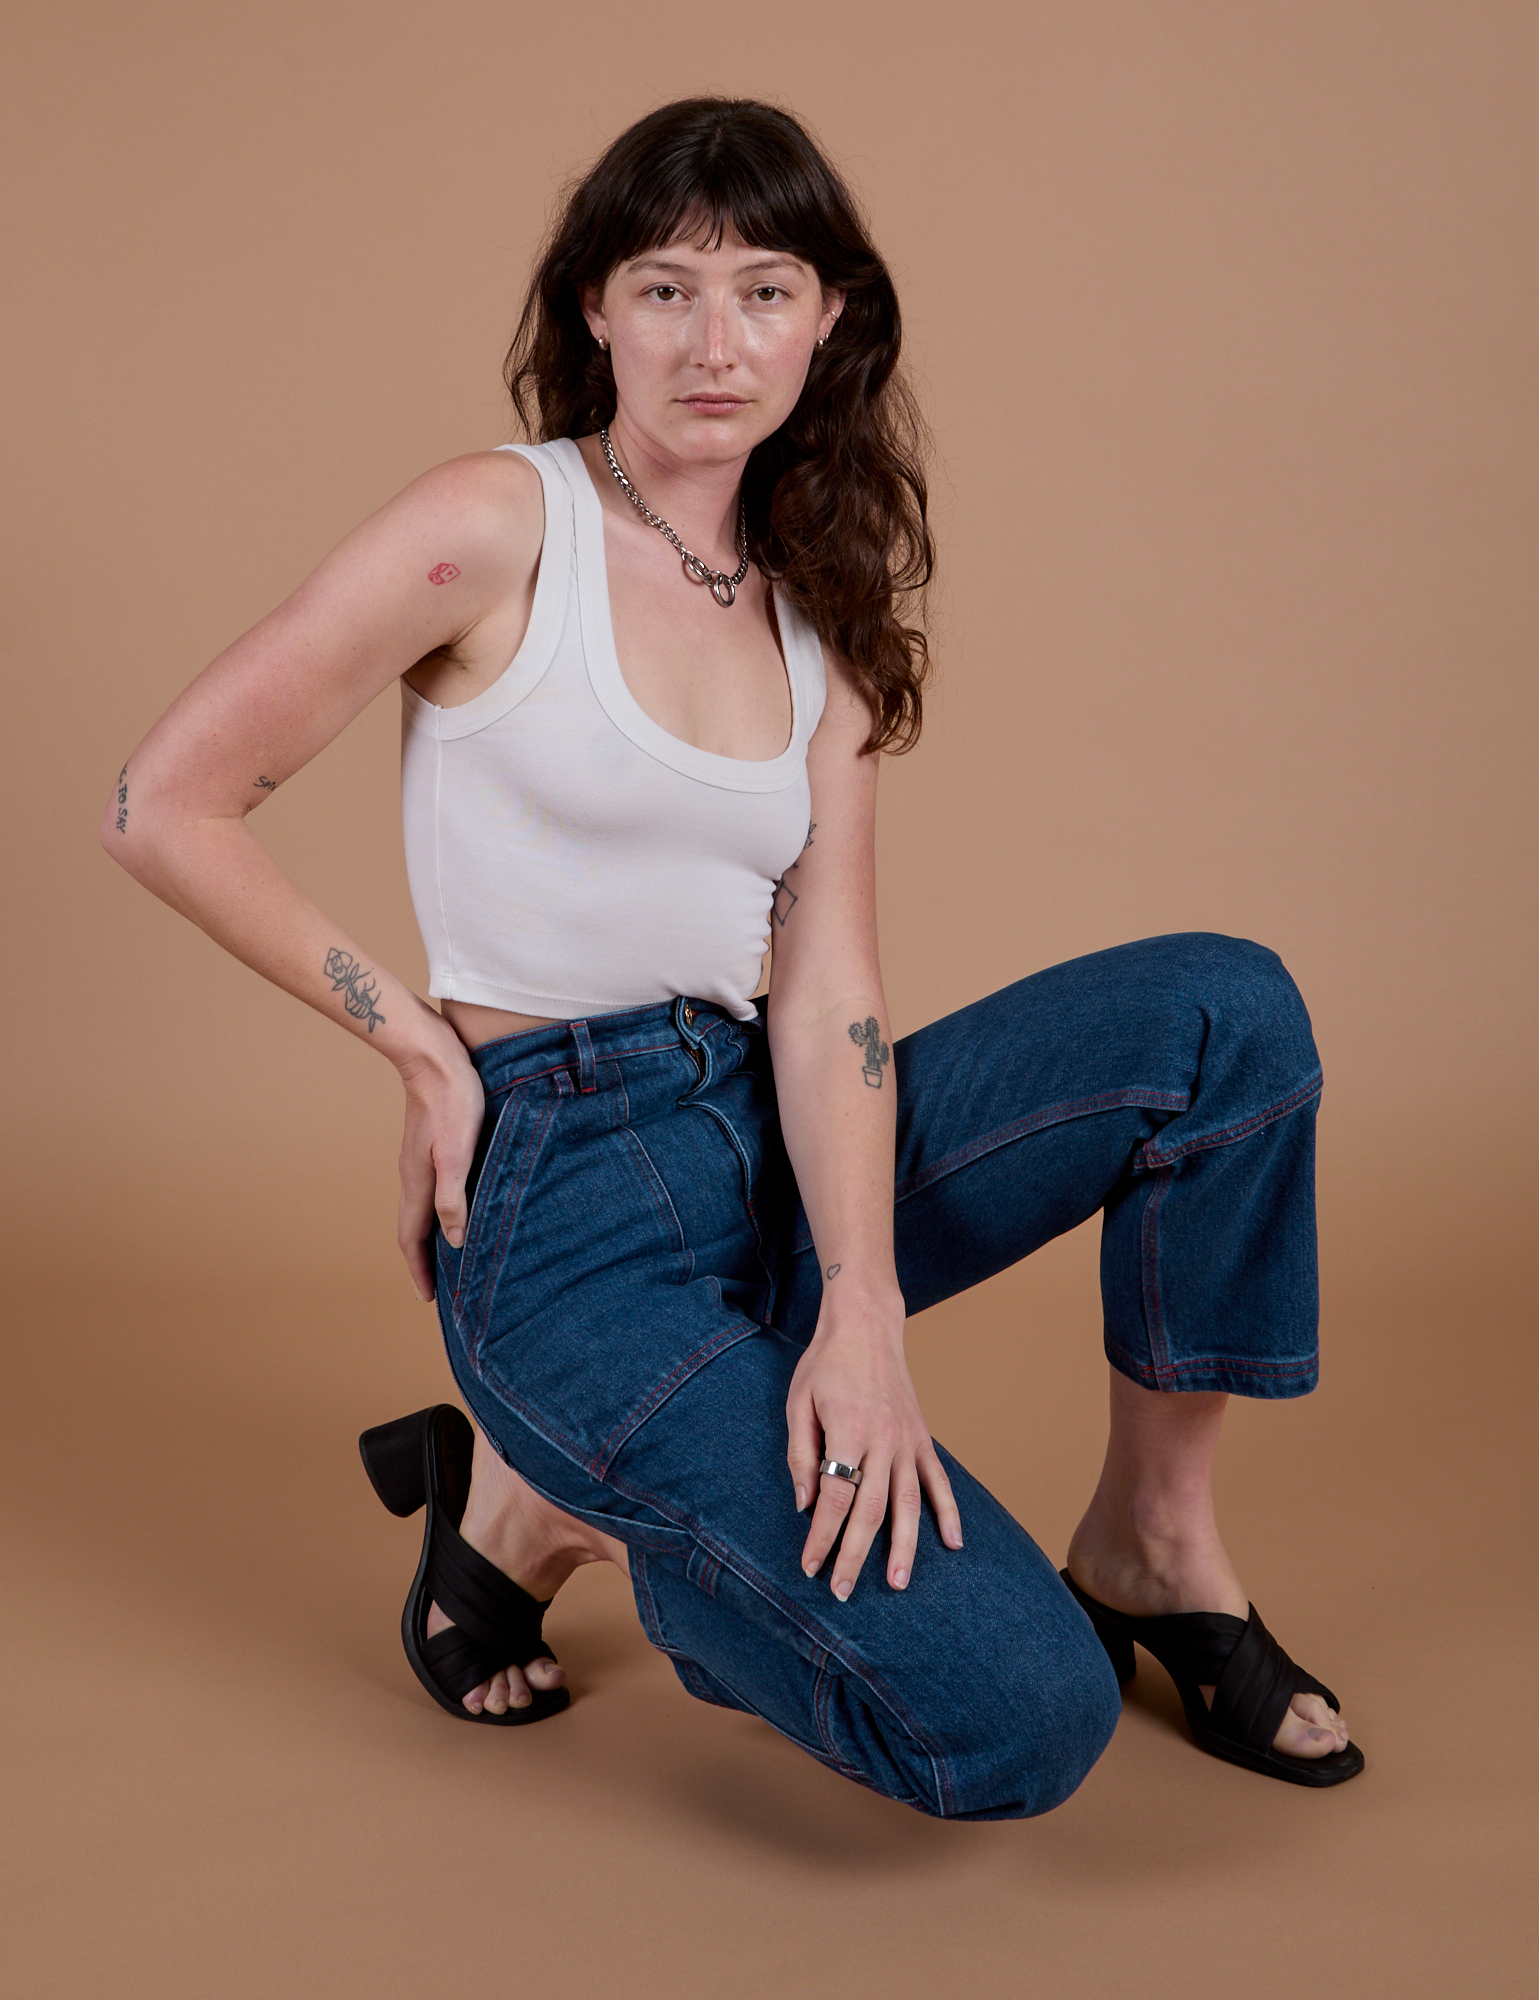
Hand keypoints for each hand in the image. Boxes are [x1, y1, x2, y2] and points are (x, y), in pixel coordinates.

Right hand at [395, 1030, 485, 1302]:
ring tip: (447, 1253)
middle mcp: (412, 1175)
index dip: (420, 1270)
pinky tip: (454, 1205)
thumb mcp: (457, 1154)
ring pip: (420, 1209)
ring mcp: (418, 1160)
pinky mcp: (429, 1145)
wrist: (434, 1057)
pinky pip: (429, 1190)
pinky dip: (438, 1210)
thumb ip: (453, 1198)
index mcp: (418, 1183)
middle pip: (413, 1228)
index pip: (412, 1239)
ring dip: (429, 1235)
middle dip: (422, 1260)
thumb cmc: (452, 1102)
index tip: (428, 1298)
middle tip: (437, 1285)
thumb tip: (453, 1241)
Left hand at [785, 1289, 962, 1598]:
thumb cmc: (825, 1364)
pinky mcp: (922, 1437)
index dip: (821, 1536)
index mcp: (848, 1432)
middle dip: (855, 1555)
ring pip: (909, 1504)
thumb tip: (805, 1505)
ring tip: (897, 1585)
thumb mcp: (798, 1404)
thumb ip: (801, 1456)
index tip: (809, 1565)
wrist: (866, 1325)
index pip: (834, 1498)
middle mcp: (883, 1440)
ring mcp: (908, 1441)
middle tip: (842, 1591)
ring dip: (904, 1548)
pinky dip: (948, 1512)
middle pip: (870, 1511)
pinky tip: (953, 1543)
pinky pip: (939, 1480)